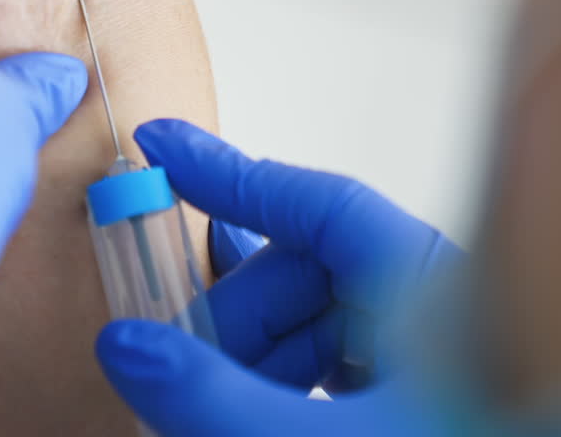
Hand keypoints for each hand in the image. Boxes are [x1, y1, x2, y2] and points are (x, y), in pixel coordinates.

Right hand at [96, 119, 462, 435]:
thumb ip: (216, 401)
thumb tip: (126, 347)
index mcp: (433, 295)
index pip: (314, 205)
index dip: (228, 174)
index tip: (158, 150)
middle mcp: (435, 315)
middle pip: (303, 275)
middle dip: (228, 314)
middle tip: (167, 354)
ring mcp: (431, 363)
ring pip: (315, 330)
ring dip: (249, 363)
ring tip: (205, 411)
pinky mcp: (422, 402)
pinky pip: (336, 373)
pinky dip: (284, 391)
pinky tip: (255, 416)